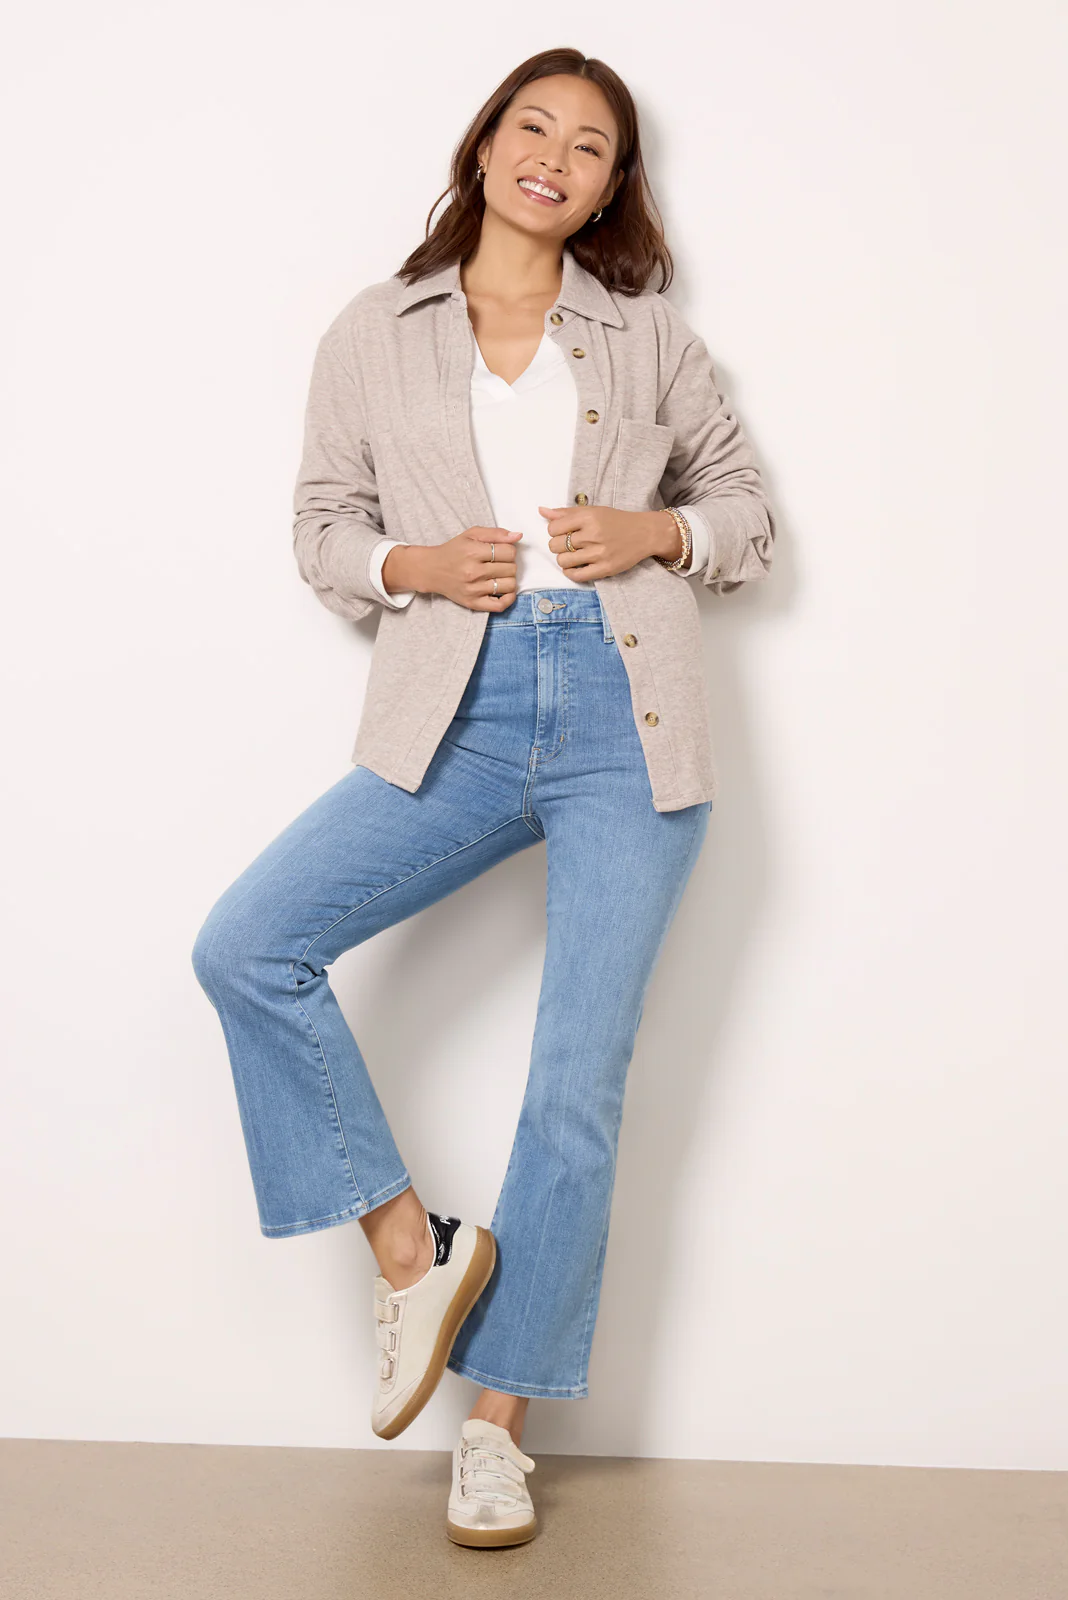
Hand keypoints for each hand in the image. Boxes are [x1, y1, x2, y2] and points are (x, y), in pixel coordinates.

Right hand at [420, 525, 522, 610]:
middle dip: (509, 564)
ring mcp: (473, 590)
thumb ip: (496, 533)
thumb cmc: (454, 551)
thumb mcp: (472, 535)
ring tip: (499, 575)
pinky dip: (509, 598)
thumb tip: (518, 536)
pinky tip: (505, 591)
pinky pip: (500, 605)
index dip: (509, 550)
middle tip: (498, 563)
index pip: (509, 552)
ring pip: (510, 585)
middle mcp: (473, 572)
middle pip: (511, 569)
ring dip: (509, 579)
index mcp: (473, 552)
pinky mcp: (473, 603)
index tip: (501, 552)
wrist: (432, 570)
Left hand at [538, 505, 683, 578]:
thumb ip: (566, 512)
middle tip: (569, 544)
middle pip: (555, 546)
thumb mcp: (592, 511)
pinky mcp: (605, 569)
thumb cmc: (616, 521)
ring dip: (564, 560)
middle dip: (558, 546)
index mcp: (588, 517)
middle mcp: (593, 534)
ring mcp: (599, 553)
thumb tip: (541, 511)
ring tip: (573, 555)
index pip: (553, 528)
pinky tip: (575, 566)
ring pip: (563, 561)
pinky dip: (570, 572)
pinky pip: (576, 575)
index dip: (554, 531)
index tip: (563, 532)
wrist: (644, 533)